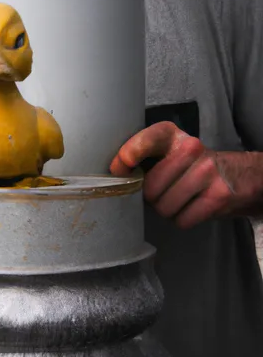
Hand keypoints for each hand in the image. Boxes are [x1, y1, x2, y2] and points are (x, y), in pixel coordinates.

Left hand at [110, 121, 236, 228]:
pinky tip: (191, 207)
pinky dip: (182, 220)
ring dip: (167, 210)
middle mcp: (191, 149)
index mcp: (173, 136)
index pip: (149, 138)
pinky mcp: (218, 196)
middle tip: (162, 192)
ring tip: (178, 199)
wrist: (241, 175)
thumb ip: (144, 157)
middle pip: (151, 188)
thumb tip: (116, 174)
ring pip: (165, 207)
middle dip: (151, 197)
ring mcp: (206, 172)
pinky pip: (183, 220)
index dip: (130, 153)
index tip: (119, 167)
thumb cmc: (191, 166)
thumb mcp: (169, 151)